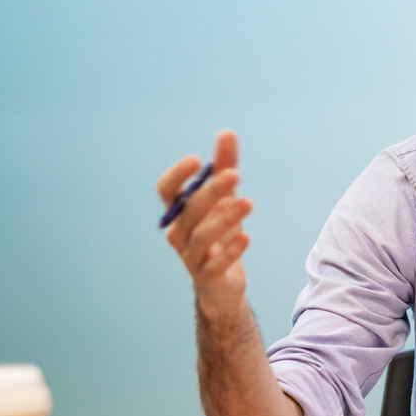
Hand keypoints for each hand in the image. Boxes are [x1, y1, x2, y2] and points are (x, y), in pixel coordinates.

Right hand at [157, 130, 251, 316]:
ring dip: (225, 218)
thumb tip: (227, 133)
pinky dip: (231, 251)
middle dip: (211, 191)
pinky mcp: (207, 276)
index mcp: (178, 212)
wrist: (222, 282)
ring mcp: (191, 256)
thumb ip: (225, 167)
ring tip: (249, 203)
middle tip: (235, 174)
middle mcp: (179, 233)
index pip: (167, 191)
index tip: (197, 160)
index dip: (178, 176)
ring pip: (203, 236)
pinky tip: (246, 238)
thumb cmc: (220, 233)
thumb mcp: (225, 200)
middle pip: (190, 210)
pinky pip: (216, 263)